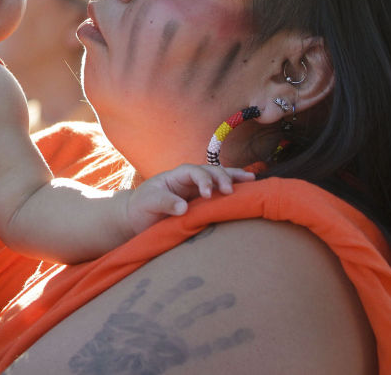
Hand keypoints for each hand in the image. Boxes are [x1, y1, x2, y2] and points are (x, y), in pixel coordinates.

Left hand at [125, 164, 254, 234]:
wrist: (138, 220)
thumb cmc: (142, 208)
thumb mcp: (148, 203)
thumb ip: (164, 202)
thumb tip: (184, 207)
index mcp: (176, 176)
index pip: (193, 171)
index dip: (203, 180)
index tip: (208, 195)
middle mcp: (190, 180)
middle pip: (210, 171)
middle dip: (222, 178)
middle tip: (230, 191)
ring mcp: (198, 190)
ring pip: (219, 178)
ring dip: (234, 178)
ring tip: (252, 181)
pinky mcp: (204, 203)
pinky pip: (221, 194)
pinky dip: (234, 190)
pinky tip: (249, 190)